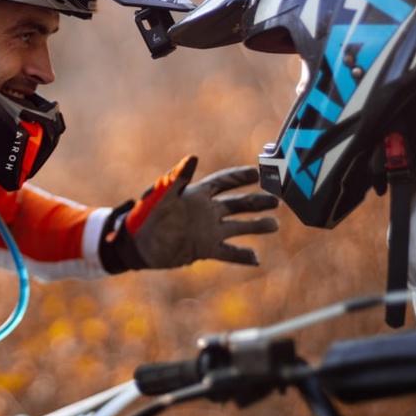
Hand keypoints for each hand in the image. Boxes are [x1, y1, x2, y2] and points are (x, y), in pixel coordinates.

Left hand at [99, 155, 279, 271]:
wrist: (139, 245)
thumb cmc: (148, 214)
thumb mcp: (164, 194)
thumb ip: (179, 177)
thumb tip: (193, 156)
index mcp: (197, 194)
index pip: (224, 182)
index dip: (241, 177)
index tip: (259, 173)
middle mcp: (207, 211)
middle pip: (238, 204)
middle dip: (257, 201)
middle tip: (276, 201)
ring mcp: (208, 230)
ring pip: (238, 227)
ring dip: (257, 226)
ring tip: (274, 225)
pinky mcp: (205, 249)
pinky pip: (228, 252)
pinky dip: (242, 256)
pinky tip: (257, 259)